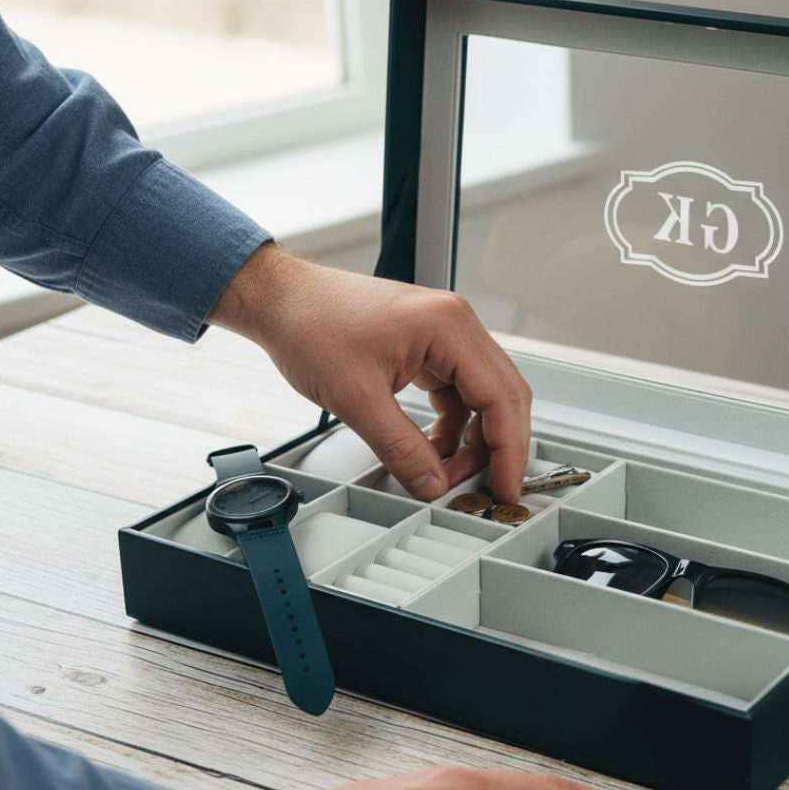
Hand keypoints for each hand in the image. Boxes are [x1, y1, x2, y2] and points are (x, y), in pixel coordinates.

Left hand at [210, 242, 531, 502]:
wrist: (280, 300)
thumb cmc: (310, 324)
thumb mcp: (357, 400)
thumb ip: (401, 449)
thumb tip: (432, 484)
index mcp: (448, 327)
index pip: (501, 398)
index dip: (508, 452)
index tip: (505, 488)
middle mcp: (456, 324)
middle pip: (504, 397)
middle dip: (496, 449)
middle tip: (486, 489)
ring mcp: (444, 334)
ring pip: (483, 398)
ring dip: (471, 440)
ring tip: (446, 473)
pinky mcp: (429, 347)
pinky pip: (458, 394)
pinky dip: (452, 426)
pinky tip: (432, 449)